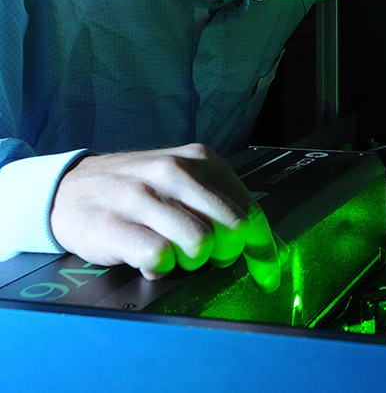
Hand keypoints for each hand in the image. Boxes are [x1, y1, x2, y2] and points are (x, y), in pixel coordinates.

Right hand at [49, 143, 280, 291]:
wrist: (68, 188)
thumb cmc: (138, 191)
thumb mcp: (183, 184)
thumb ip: (222, 207)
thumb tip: (268, 250)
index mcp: (200, 159)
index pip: (249, 209)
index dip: (263, 249)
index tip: (269, 275)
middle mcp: (174, 171)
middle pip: (232, 228)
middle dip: (227, 254)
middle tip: (209, 258)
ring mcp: (143, 196)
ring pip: (200, 245)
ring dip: (191, 261)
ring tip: (173, 252)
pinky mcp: (115, 224)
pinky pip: (160, 259)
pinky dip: (159, 268)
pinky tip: (148, 258)